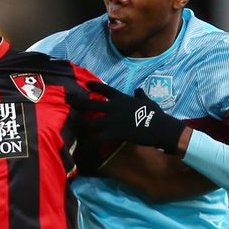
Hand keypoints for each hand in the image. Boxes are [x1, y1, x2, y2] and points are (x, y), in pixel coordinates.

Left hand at [70, 81, 186, 153]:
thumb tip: (138, 89)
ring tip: (73, 125)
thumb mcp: (147, 101)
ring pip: (88, 122)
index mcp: (121, 98)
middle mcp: (113, 107)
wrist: (159, 127)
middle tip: (68, 101)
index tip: (87, 85)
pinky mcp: (113, 133)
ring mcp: (111, 120)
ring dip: (80, 124)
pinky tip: (85, 143)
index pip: (104, 89)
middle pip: (89, 104)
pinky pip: (97, 138)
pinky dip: (91, 141)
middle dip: (77, 102)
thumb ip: (140, 94)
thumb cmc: (155, 114)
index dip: (94, 86)